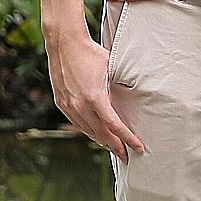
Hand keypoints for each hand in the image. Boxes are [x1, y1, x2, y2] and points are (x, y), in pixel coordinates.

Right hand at [48, 32, 144, 161]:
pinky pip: (78, 124)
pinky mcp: (62, 104)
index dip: (127, 138)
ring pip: (88, 131)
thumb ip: (121, 84)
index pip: (115, 126)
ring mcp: (68, 106)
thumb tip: (138, 94)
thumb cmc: (92, 53)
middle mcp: (80, 106)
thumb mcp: (112, 67)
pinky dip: (89, 132)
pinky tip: (97, 135)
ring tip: (115, 148)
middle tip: (128, 156)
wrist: (64, 44)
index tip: (138, 147)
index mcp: (95, 98)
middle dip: (116, 146)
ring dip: (102, 142)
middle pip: (101, 134)